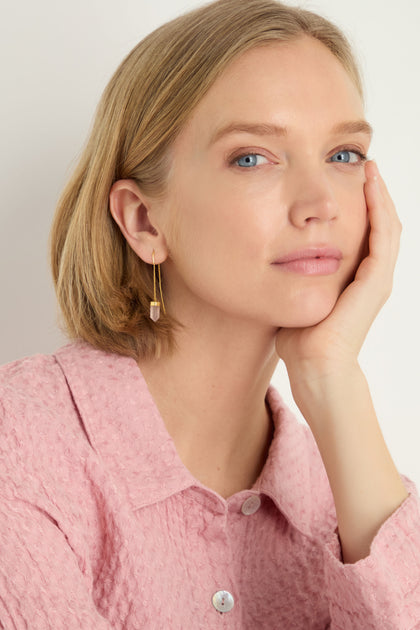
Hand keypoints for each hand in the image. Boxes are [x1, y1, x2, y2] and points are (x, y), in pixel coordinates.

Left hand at [275, 160, 401, 382]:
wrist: (314, 366)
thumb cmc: (300, 338)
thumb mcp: (296, 296)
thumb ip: (293, 276)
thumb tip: (272, 258)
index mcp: (356, 279)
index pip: (365, 233)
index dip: (359, 206)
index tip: (345, 180)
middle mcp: (372, 277)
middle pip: (380, 225)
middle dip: (373, 194)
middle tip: (363, 165)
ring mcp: (377, 279)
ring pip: (387, 226)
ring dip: (379, 195)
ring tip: (368, 168)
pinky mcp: (375, 281)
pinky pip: (383, 237)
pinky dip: (379, 210)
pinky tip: (370, 187)